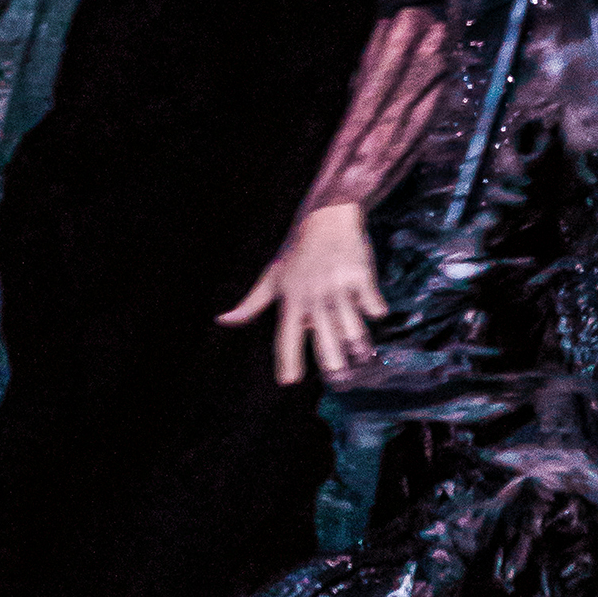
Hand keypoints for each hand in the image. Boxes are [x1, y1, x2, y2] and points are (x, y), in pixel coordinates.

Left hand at [216, 196, 388, 386]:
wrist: (326, 214)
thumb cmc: (296, 250)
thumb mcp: (271, 276)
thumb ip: (250, 304)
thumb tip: (222, 320)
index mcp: (291, 299)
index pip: (286, 337)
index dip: (287, 361)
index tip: (289, 381)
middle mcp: (313, 296)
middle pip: (325, 341)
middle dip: (333, 364)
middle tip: (339, 378)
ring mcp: (337, 286)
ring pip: (351, 329)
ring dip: (358, 346)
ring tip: (361, 356)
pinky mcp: (359, 276)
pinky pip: (372, 305)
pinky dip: (375, 312)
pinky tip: (374, 313)